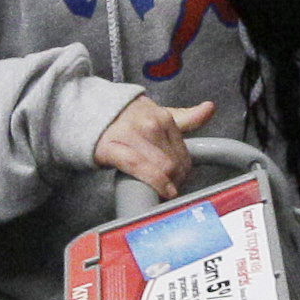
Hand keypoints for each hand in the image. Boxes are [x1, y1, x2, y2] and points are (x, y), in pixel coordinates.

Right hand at [92, 96, 214, 197]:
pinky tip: (161, 191)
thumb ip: (185, 116)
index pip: (184, 152)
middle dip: (177, 181)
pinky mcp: (113, 148)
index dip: (186, 171)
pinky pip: (140, 168)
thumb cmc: (124, 119)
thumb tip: (210, 108)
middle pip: (175, 163)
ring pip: (163, 168)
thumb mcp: (156, 113)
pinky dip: (155, 182)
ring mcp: (132, 135)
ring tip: (165, 191)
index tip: (182, 180)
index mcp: (163, 117)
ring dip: (168, 185)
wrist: (89, 113)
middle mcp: (150, 125)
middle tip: (173, 189)